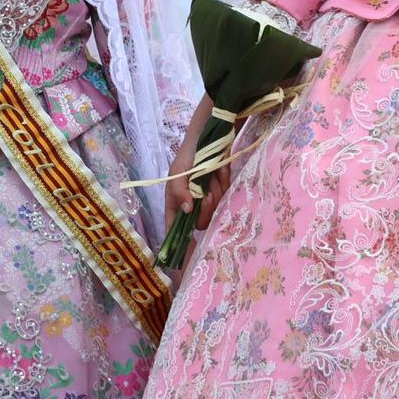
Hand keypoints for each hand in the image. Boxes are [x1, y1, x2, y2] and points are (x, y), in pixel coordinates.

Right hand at [163, 98, 230, 236]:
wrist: (210, 137)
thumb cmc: (188, 155)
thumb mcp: (178, 172)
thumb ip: (179, 191)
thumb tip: (186, 211)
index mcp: (176, 203)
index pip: (174, 229)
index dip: (178, 244)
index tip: (182, 261)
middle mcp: (192, 205)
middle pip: (200, 222)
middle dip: (205, 206)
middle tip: (205, 190)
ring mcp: (208, 199)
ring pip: (214, 209)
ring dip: (214, 190)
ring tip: (211, 174)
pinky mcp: (222, 192)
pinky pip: (225, 196)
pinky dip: (223, 183)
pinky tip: (219, 172)